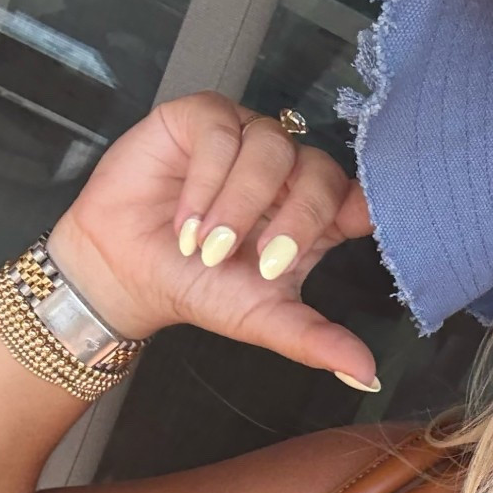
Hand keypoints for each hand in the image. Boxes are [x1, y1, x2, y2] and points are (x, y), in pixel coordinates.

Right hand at [45, 92, 380, 387]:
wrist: (125, 274)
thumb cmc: (198, 288)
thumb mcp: (262, 318)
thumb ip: (315, 340)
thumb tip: (367, 374)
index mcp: (315, 213)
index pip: (357, 196)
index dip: (359, 209)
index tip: (342, 234)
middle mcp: (288, 170)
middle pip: (321, 171)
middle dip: (296, 219)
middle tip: (261, 263)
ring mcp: (247, 138)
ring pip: (272, 146)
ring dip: (241, 203)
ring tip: (208, 247)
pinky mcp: (203, 118)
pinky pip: (222, 130)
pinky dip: (207, 180)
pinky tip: (187, 221)